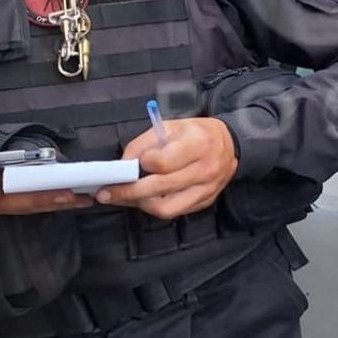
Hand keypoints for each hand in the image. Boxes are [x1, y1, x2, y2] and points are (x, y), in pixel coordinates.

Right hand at [0, 117, 92, 215]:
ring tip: (80, 196)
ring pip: (25, 207)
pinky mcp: (4, 201)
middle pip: (12, 204)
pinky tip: (72, 196)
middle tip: (69, 192)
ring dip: (52, 202)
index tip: (17, 180)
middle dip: (40, 198)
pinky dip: (49, 198)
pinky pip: (29, 202)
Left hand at [95, 118, 237, 219]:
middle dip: (128, 192)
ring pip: (166, 208)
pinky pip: (175, 211)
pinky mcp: (205, 201)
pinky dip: (156, 207)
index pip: (161, 163)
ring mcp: (206, 189)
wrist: (230, 144)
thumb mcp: (171, 126)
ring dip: (140, 204)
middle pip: (159, 189)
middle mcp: (205, 169)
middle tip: (107, 193)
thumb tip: (123, 164)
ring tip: (126, 197)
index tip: (137, 161)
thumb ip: (144, 143)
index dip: (143, 163)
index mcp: (197, 144)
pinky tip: (145, 199)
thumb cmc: (197, 133)